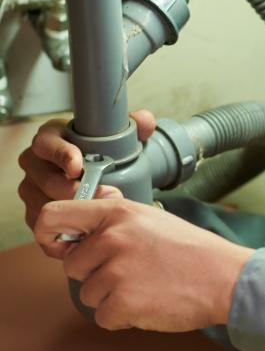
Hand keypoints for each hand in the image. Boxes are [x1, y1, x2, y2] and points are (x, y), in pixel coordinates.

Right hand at [18, 109, 156, 232]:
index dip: (61, 155)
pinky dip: (63, 228)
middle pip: (46, 179)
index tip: (77, 166)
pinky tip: (83, 228)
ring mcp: (32, 188)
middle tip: (100, 195)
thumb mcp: (115, 134)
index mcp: (49, 138)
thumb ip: (132, 124)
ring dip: (70, 211)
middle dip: (73, 190)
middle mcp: (35, 163)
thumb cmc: (99, 152)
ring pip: (42, 202)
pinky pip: (43, 223)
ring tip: (98, 212)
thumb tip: (144, 122)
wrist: (94, 175)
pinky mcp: (35, 211)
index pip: (46, 144)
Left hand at [34, 196, 253, 331]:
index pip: (53, 217)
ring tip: (146, 288)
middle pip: (72, 266)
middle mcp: (111, 239)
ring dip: (112, 298)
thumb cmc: (192, 251)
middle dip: (95, 275)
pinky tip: (149, 304)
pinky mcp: (123, 303)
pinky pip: (103, 318)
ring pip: (88, 295)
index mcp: (116, 214)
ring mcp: (116, 272)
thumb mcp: (150, 219)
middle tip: (131, 274)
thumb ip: (113, 221)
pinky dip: (123, 318)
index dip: (49, 237)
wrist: (225, 279)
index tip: (60, 248)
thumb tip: (82, 223)